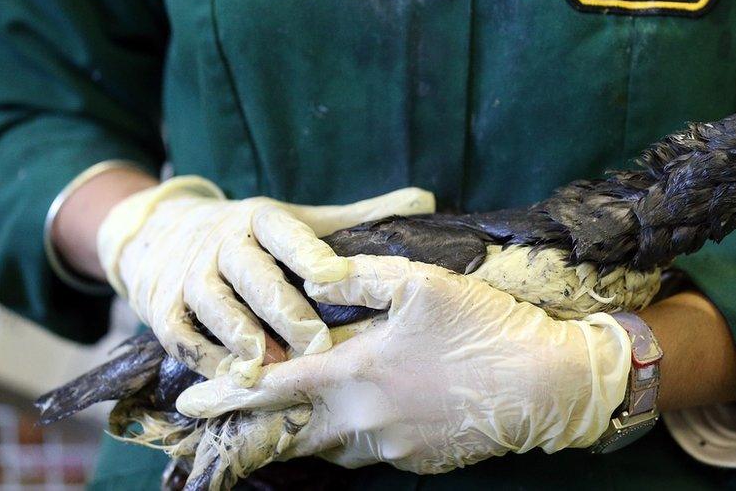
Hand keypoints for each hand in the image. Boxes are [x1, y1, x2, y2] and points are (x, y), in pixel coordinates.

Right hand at [97, 176, 433, 384]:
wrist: (160, 234)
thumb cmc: (250, 236)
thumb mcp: (298, 219)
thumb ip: (357, 218)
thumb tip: (425, 201)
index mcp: (260, 218)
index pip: (285, 232)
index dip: (307, 252)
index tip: (334, 276)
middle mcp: (222, 242)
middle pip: (252, 274)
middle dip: (283, 309)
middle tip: (317, 343)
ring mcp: (188, 274)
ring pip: (215, 306)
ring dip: (241, 336)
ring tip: (270, 364)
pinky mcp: (161, 307)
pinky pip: (181, 335)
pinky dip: (206, 357)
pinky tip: (233, 377)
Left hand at [176, 255, 630, 473]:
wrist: (545, 384)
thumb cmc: (484, 326)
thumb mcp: (422, 283)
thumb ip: (358, 277)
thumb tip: (311, 274)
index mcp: (360, 372)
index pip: (275, 390)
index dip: (228, 396)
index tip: (190, 404)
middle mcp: (368, 418)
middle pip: (291, 433)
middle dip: (254, 430)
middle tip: (225, 426)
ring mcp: (394, 447)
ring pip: (330, 447)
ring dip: (306, 434)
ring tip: (293, 418)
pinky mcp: (418, 461)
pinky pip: (369, 453)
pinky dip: (352, 438)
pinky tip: (362, 418)